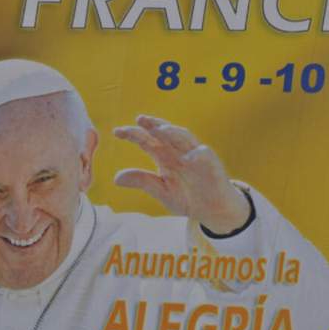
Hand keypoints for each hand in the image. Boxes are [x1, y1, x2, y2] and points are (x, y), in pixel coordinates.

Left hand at [112, 115, 250, 233]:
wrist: (212, 210)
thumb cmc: (187, 197)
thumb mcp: (161, 191)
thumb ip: (142, 181)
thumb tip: (116, 178)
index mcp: (165, 157)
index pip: (147, 140)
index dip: (133, 134)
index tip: (117, 131)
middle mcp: (179, 152)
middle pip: (164, 134)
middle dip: (153, 125)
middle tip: (139, 119)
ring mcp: (195, 155)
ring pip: (184, 138)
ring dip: (173, 132)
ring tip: (160, 130)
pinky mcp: (211, 163)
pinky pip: (204, 155)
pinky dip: (197, 154)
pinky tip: (188, 157)